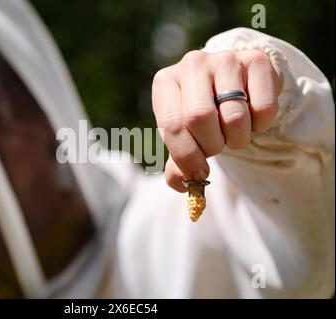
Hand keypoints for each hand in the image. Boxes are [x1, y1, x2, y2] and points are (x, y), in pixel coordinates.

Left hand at [151, 49, 282, 191]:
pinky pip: (263, 109)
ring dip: (237, 138)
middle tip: (216, 147)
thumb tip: (181, 184)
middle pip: (200, 118)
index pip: (172, 125)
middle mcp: (192, 64)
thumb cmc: (203, 114)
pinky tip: (251, 115)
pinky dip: (260, 125)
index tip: (197, 174)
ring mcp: (224, 59)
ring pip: (234, 116)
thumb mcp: (185, 135)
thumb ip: (179, 162)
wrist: (234, 83)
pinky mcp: (256, 60)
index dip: (186, 156)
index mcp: (165, 83)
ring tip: (232, 131)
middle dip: (211, 145)